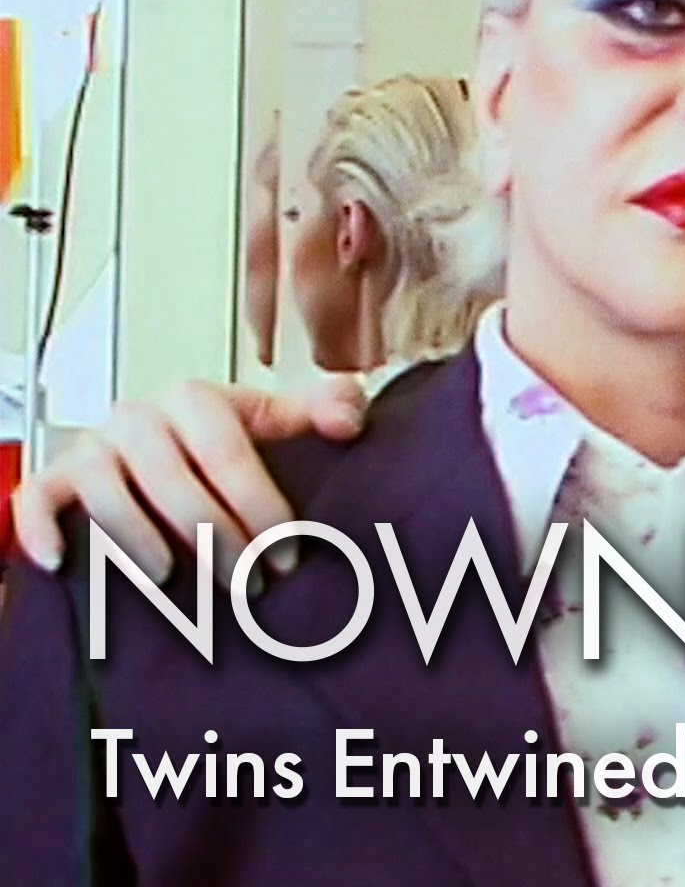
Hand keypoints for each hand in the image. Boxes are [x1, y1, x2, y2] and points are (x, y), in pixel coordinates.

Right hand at [8, 376, 366, 588]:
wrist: (158, 442)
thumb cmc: (219, 440)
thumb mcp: (274, 420)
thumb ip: (322, 410)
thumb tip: (349, 421)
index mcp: (195, 399)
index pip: (228, 451)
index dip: (260, 504)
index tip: (287, 554)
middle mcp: (138, 418)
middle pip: (172, 479)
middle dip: (214, 537)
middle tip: (246, 585)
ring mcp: (91, 448)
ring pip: (107, 491)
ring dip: (137, 538)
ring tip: (170, 581)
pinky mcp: (53, 479)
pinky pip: (36, 498)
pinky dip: (40, 529)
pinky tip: (59, 563)